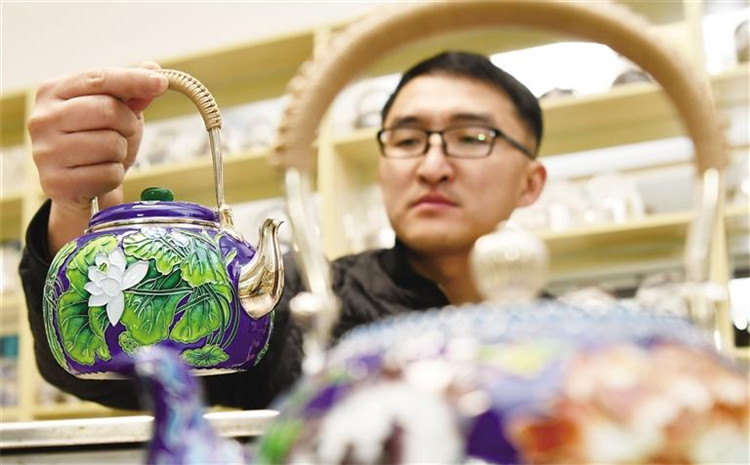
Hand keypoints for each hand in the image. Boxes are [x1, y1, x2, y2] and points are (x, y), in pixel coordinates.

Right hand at [27, 64, 167, 253]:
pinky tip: (100, 175)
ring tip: (107, 156)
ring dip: (121, 152)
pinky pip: (108, 174)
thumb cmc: (96, 141)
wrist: (78, 187)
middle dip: (128, 124)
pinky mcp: (55, 182)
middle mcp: (41, 119)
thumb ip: (131, 92)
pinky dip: (115, 177)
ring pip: (111, 145)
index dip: (133, 79)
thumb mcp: (116, 112)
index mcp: (52, 92)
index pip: (99, 78)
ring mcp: (45, 152)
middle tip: (124, 133)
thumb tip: (153, 69)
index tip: (161, 82)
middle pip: (108, 110)